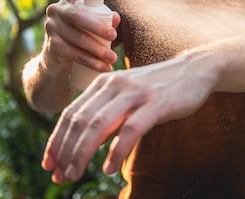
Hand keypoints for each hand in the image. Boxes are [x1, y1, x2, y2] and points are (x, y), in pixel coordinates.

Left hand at [41, 55, 216, 183]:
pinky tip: (110, 167)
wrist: (195, 69)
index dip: (56, 140)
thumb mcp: (128, 97)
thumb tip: (87, 144)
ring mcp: (136, 93)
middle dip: (65, 151)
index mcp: (106, 82)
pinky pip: (131, 130)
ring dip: (82, 153)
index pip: (72, 113)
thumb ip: (108, 116)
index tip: (49, 163)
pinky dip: (117, 151)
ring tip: (74, 174)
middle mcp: (116, 85)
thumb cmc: (160, 87)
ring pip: (99, 125)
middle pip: (81, 121)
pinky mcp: (157, 103)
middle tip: (59, 176)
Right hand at [43, 0, 119, 71]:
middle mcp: (57, 10)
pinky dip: (91, 62)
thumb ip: (106, 19)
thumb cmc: (81, 37)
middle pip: (76, 15)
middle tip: (114, 36)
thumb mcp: (94, 26)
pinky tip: (104, 67)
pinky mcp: (52, 46)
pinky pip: (74, 54)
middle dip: (97, 26)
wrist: (58, 62)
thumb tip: (117, 18)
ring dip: (97, 50)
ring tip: (113, 58)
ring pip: (77, 38)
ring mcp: (52, 28)